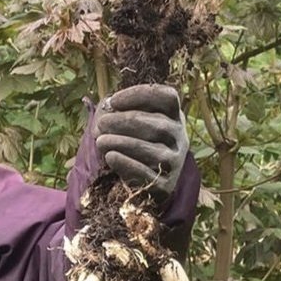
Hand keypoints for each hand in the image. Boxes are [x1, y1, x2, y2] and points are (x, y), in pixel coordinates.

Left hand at [93, 84, 187, 203]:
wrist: (146, 185)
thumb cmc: (135, 145)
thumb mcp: (131, 125)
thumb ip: (118, 113)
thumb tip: (105, 109)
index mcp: (174, 116)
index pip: (166, 97)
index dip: (141, 95)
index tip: (114, 100)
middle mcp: (179, 137)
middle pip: (158, 124)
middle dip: (125, 121)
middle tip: (102, 123)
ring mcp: (174, 162)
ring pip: (151, 149)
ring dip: (122, 143)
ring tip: (100, 141)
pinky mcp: (165, 185)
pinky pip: (146, 173)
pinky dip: (127, 164)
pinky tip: (110, 157)